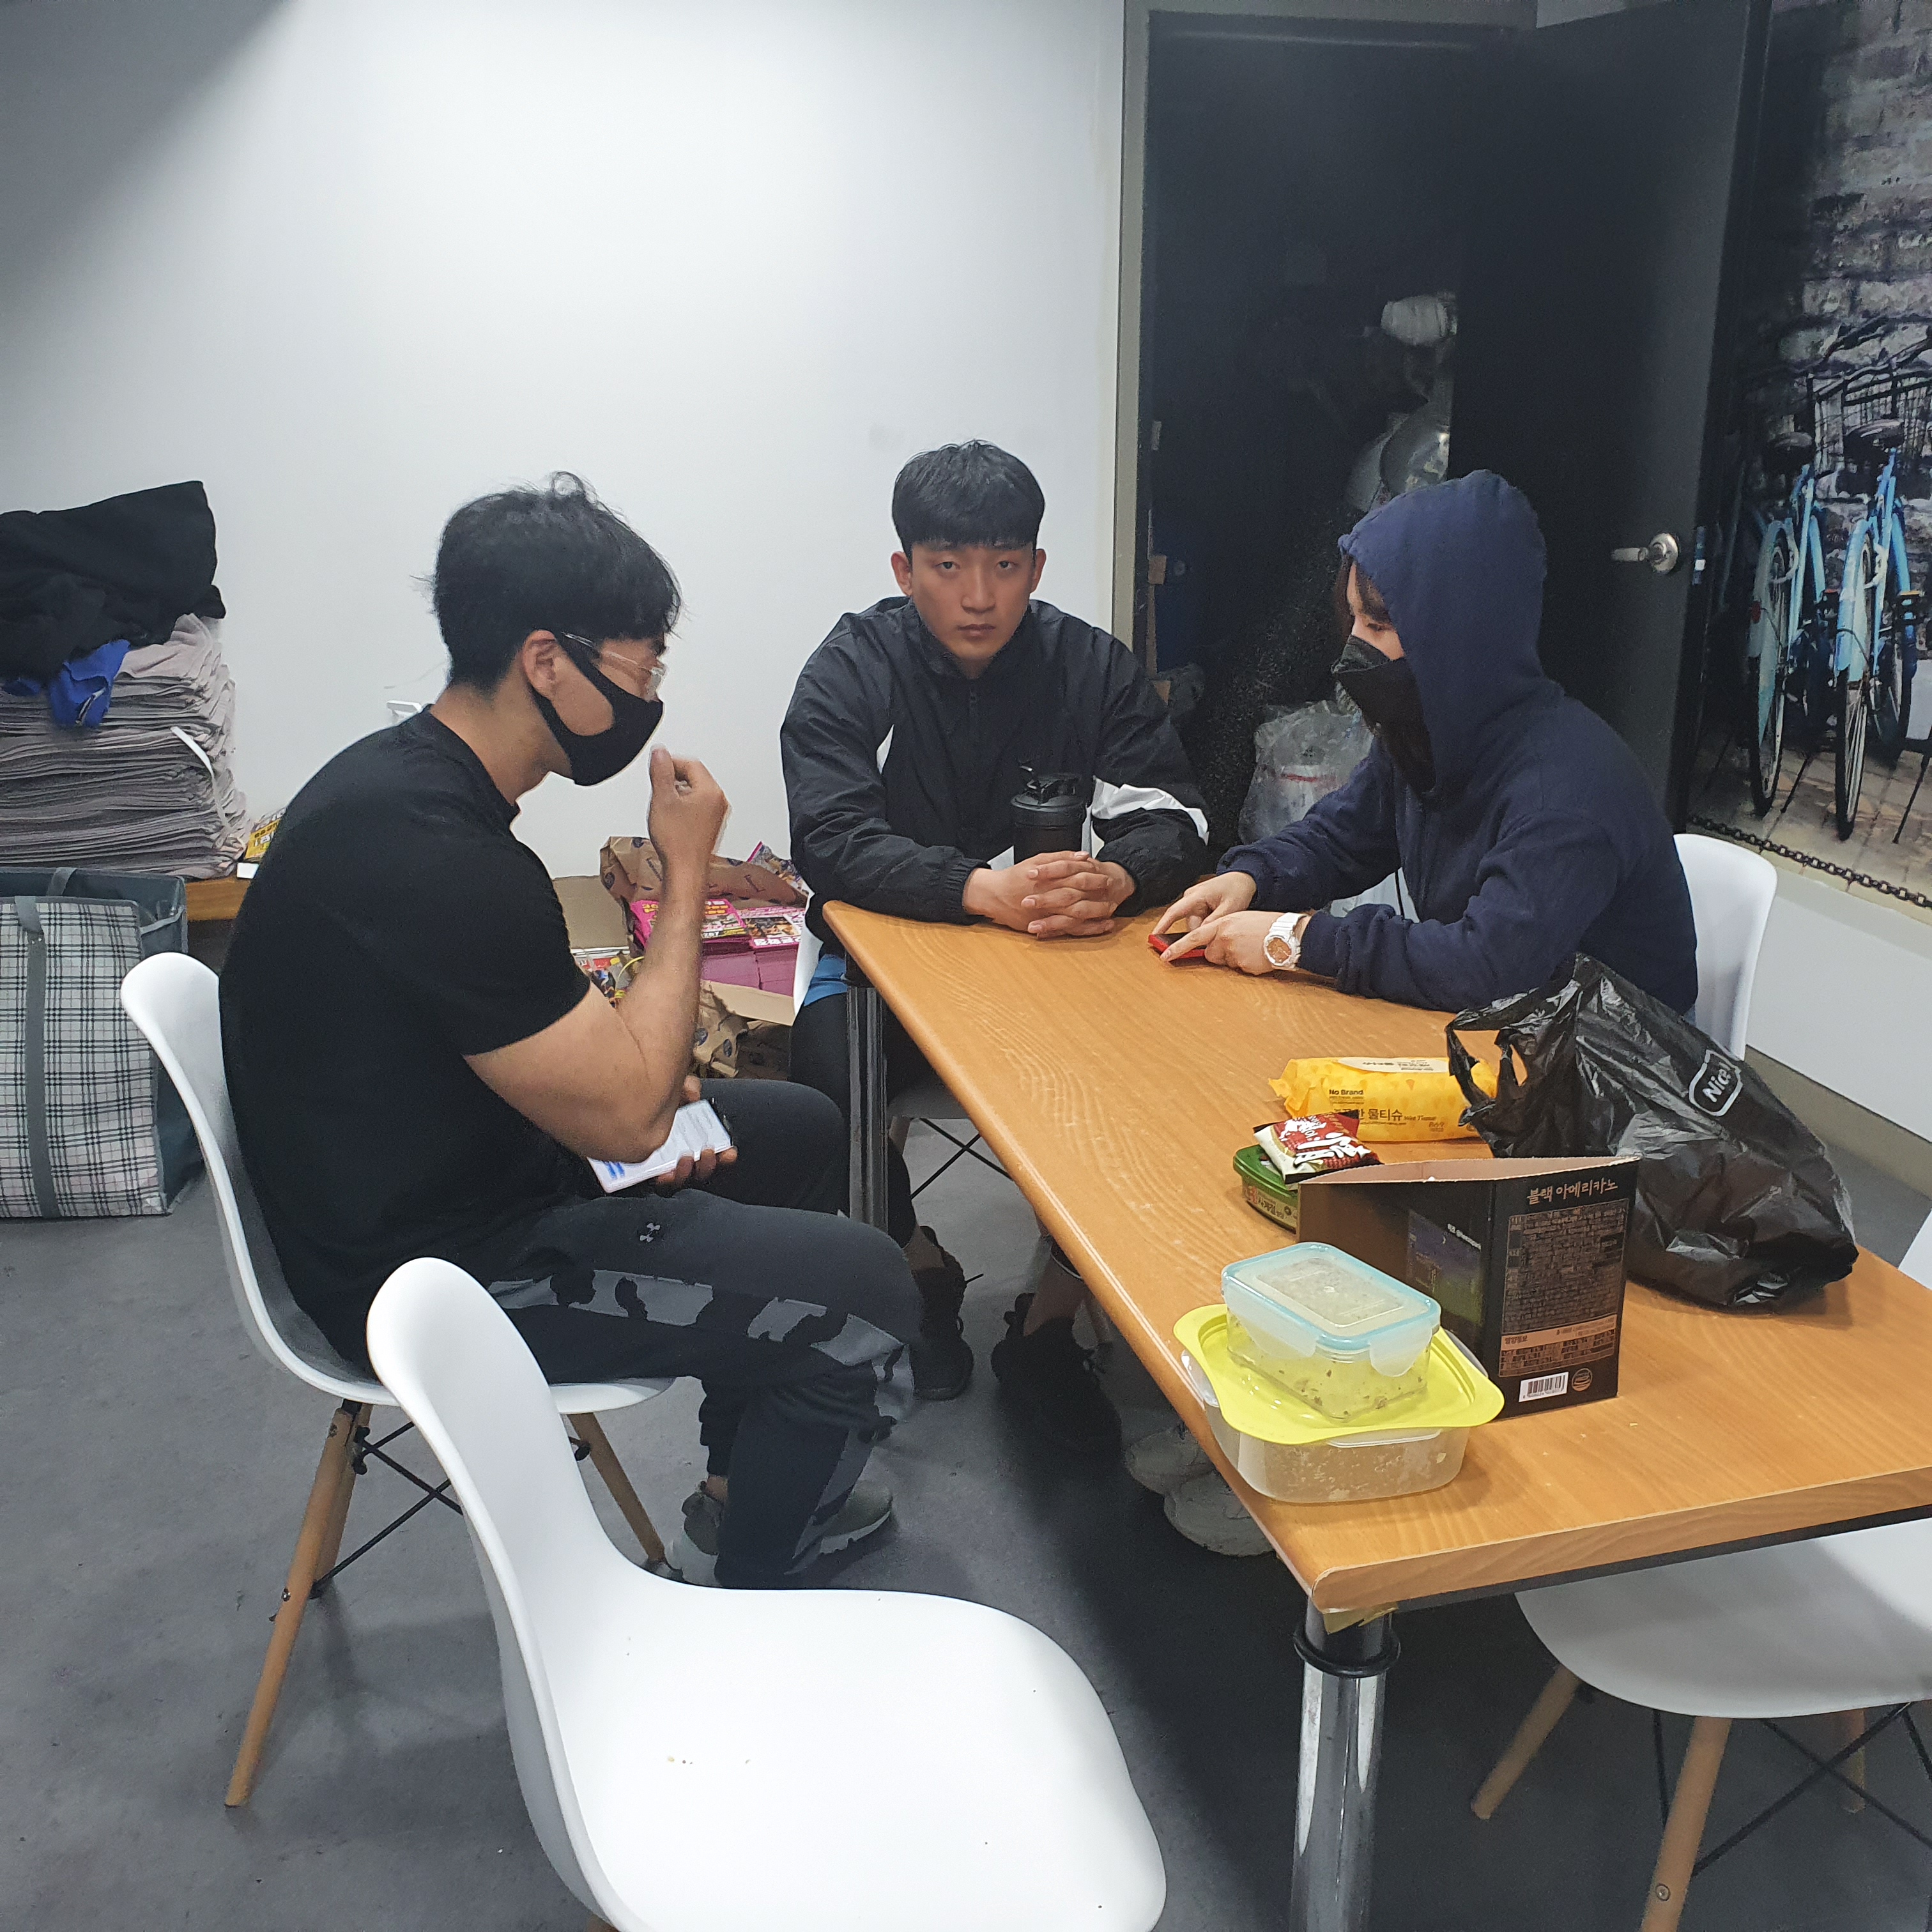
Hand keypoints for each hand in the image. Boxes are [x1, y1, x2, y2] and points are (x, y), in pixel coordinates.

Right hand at [646, 748, 728, 886]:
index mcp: (710, 791)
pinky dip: (683, 805)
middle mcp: (718, 801)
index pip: (691, 763)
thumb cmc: (677, 842)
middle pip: (695, 776)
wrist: (685, 871)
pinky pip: (697, 805)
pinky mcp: (711, 825)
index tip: (656, 767)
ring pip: (695, 791)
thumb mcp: (662, 799)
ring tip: (663, 805)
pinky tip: (671, 818)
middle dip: (675, 777)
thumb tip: (660, 752)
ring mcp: (717, 814)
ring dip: (678, 792)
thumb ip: (661, 771)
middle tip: (658, 787)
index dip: (671, 762)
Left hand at [652, 1076, 738, 1193]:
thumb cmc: (648, 1104)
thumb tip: (693, 1093)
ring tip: (686, 1158)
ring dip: (688, 1172)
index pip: (712, 1155)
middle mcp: (677, 1157)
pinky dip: (666, 1179)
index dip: (724, 1156)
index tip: (729, 1152)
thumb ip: (685, 1087)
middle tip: (708, 1152)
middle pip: (699, 1171)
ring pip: (681, 1180)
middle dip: (707, 1165)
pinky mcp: (645, 1175)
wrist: (619, 1109)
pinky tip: (666, 1172)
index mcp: (688, 1141)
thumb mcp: (671, 1092)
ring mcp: (662, 1167)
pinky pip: (658, 1183)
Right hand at [964, 853, 1129, 937]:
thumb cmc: (1015, 878)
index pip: (1076, 877)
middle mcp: (1048, 897)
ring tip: (1110, 912)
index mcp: (1047, 879)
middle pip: (1079, 897)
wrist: (993, 895)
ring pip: (1076, 915)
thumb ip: (1061, 857)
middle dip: (1098, 896)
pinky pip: (1068, 930)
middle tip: (1113, 895)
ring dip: (1096, 914)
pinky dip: (1086, 929)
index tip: (1107, 877)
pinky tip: (1099, 927)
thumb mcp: (1036, 860)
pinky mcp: (1044, 925)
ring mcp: (1046, 913)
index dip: (1094, 877)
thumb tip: (1083, 856)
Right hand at [1153, 869, 1256, 943]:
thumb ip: (1214, 921)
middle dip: (1202, 932)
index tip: (1153, 937)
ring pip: (1195, 924)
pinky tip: (1219, 917)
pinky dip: (1208, 923)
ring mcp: (1194, 901)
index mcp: (1196, 895)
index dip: (1162, 925)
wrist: (1243, 879)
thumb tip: (1200, 935)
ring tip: (1223, 918)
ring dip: (1207, 927)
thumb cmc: (1237, 889)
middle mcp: (1190, 898)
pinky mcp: (1198, 906)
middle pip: (1189, 924)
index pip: (1174, 912)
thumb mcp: (1230, 907)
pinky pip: (1199, 920)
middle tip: (1219, 933)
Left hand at [1160, 909, 1293, 974]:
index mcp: (1224, 923)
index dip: (1178, 948)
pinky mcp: (1243, 966)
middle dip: (1220, 953)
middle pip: (1210, 954)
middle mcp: (1226, 938)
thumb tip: (1210, 943)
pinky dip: (1246, 965)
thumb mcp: (1241, 919)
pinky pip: (1238, 969)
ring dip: (1234, 959)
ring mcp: (1234, 953)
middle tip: (1239, 945)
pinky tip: (1257, 955)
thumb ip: (1223, 928)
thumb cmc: (1266, 925)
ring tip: (1251, 948)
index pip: (1194, 937)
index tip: (1164, 956)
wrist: (1288, 935)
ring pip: (1224, 962)